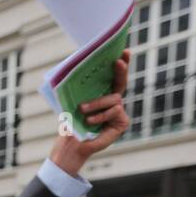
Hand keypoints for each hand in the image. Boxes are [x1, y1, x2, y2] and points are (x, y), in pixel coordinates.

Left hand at [49, 50, 130, 175]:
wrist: (72, 145)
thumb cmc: (72, 123)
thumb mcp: (72, 102)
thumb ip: (79, 89)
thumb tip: (76, 68)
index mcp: (103, 94)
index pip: (112, 76)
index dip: (120, 63)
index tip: (123, 51)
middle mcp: (113, 101)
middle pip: (121, 82)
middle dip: (121, 70)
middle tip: (118, 61)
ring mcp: (119, 112)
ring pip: (114, 98)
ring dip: (97, 103)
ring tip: (82, 110)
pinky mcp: (122, 123)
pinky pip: (115, 111)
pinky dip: (101, 115)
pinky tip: (90, 122)